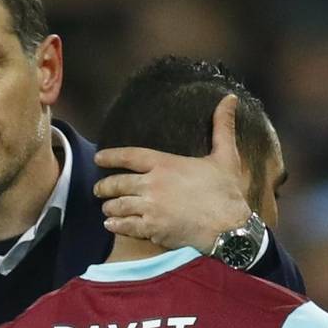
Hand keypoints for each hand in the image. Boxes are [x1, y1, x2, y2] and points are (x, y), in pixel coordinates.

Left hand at [93, 95, 251, 252]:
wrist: (230, 228)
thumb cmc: (227, 192)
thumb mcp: (226, 156)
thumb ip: (222, 127)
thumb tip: (230, 98)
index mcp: (166, 164)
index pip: (130, 156)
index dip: (111, 156)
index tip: (98, 158)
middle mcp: (153, 184)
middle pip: (118, 183)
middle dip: (104, 187)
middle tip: (97, 189)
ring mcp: (150, 208)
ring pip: (119, 206)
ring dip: (109, 207)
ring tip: (106, 209)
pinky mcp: (152, 229)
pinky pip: (126, 226)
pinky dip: (116, 225)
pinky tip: (112, 225)